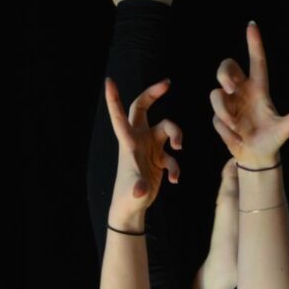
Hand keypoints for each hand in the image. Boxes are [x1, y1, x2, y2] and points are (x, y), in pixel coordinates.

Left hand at [104, 75, 182, 214]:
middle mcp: (139, 139)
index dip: (113, 98)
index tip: (109, 81)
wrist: (132, 208)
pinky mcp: (159, 158)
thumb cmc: (127, 197)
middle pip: (143, 107)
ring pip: (166, 127)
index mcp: (128, 142)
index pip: (119, 115)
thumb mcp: (133, 191)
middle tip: (167, 83)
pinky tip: (174, 180)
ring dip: (177, 134)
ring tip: (179, 148)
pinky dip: (176, 166)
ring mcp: (150, 147)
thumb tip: (140, 191)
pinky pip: (172, 155)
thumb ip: (139, 187)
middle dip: (153, 93)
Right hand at [209, 21, 288, 164]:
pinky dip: (226, 130)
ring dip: (223, 110)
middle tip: (229, 86)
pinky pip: (216, 118)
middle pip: (226, 68)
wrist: (257, 157)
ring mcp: (230, 104)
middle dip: (223, 73)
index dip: (254, 43)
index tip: (252, 25)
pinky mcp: (221, 117)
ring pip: (216, 94)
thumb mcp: (285, 129)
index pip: (256, 61)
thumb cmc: (272, 140)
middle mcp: (242, 92)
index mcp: (259, 89)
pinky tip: (237, 139)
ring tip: (236, 127)